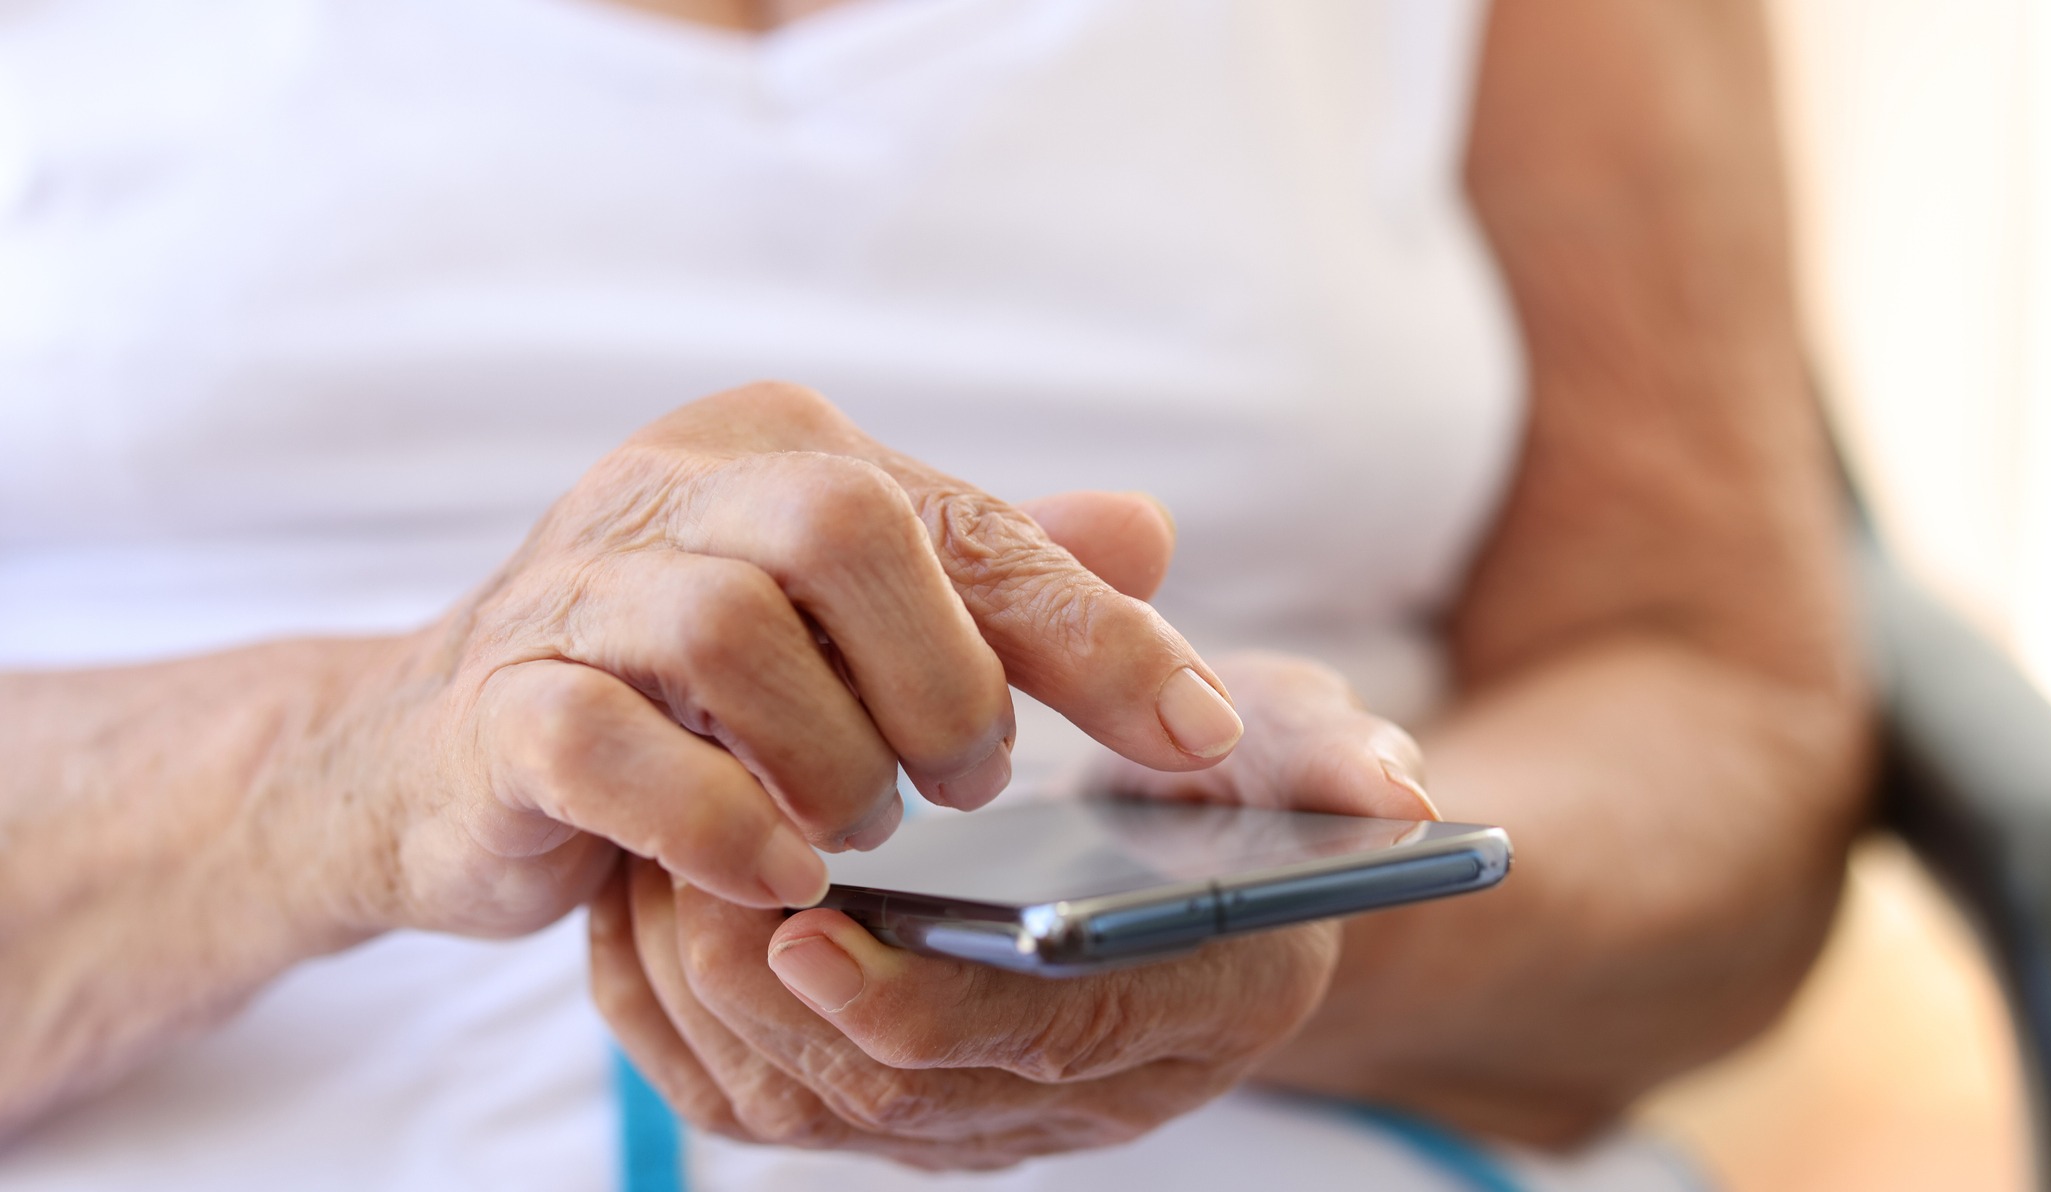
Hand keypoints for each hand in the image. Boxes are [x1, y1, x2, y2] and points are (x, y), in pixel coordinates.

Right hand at [291, 382, 1244, 938]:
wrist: (433, 758)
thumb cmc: (676, 694)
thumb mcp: (844, 623)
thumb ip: (986, 575)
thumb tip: (1147, 530)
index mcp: (774, 451)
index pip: (965, 520)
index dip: (1098, 631)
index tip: (1205, 736)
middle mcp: (670, 491)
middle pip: (846, 526)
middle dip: (944, 679)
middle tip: (966, 782)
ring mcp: (569, 593)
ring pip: (730, 627)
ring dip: (833, 756)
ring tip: (858, 830)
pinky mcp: (496, 708)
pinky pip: (607, 743)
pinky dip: (717, 819)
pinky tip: (775, 872)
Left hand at [592, 652, 1436, 1169]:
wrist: (1197, 875)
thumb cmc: (1234, 795)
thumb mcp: (1286, 749)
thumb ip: (1325, 753)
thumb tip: (1395, 790)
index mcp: (1177, 1018)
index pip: (1029, 1048)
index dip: (914, 1001)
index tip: (803, 926)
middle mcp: (1070, 1098)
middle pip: (884, 1097)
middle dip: (760, 996)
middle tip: (677, 870)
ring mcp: (969, 1113)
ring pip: (795, 1108)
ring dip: (696, 998)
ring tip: (645, 864)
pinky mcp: (887, 1100)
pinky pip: (749, 1095)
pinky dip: (671, 1013)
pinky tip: (641, 899)